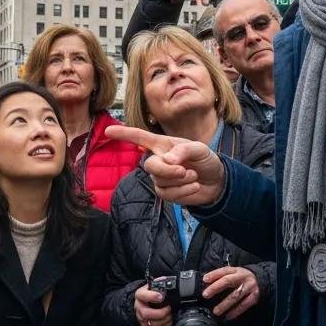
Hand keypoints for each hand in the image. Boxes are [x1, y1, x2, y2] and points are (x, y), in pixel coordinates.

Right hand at [105, 126, 224, 205]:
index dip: (124, 134)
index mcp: (163, 145)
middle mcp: (159, 160)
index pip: (140, 138)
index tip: (108, 130)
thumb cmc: (206, 160)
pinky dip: (183, 191)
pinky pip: (168, 195)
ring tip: (194, 175)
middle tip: (184, 170)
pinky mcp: (167, 193)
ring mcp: (161, 178)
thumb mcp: (200, 149)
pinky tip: (194, 186)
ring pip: (159, 182)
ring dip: (180, 181)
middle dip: (167, 170)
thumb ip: (184, 150)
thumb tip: (168, 160)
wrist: (217, 181)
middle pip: (150, 166)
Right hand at [134, 285, 172, 325]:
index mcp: (140, 295)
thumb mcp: (152, 286)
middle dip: (160, 313)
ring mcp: (141, 317)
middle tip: (168, 308)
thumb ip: (158, 283)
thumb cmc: (149, 293)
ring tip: (170, 315)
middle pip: (146, 313)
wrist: (143, 302)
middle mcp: (139, 307)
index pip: (142, 295)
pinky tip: (168, 321)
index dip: (151, 296)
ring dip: (164, 320)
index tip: (161, 296)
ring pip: (151, 323)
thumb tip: (165, 280)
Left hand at [202, 265, 259, 320]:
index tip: (204, 280)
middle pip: (228, 281)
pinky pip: (243, 305)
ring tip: (216, 311)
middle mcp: (242, 277)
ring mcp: (249, 287)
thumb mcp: (233, 273)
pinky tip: (228, 316)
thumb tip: (207, 284)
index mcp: (236, 270)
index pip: (223, 271)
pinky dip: (235, 312)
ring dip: (224, 304)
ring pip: (235, 296)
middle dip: (215, 288)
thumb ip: (222, 277)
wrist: (260, 280)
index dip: (213, 275)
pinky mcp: (254, 297)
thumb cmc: (242, 278)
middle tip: (206, 295)